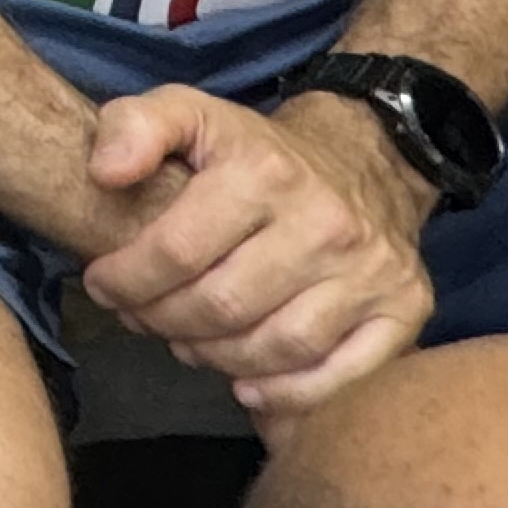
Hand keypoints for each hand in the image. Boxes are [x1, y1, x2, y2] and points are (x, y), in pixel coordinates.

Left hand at [81, 84, 435, 425]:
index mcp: (264, 172)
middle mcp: (325, 222)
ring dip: (216, 359)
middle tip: (141, 318)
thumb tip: (105, 173)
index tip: (103, 285)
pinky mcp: (405, 308)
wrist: (364, 159)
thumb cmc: (258, 152)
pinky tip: (248, 387)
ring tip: (186, 343)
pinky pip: (344, 375)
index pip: (178, 249)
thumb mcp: (190, 112)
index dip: (128, 278)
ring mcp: (371, 270)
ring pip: (278, 346)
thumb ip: (133, 126)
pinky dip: (290, 395)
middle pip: (224, 305)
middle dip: (164, 321)